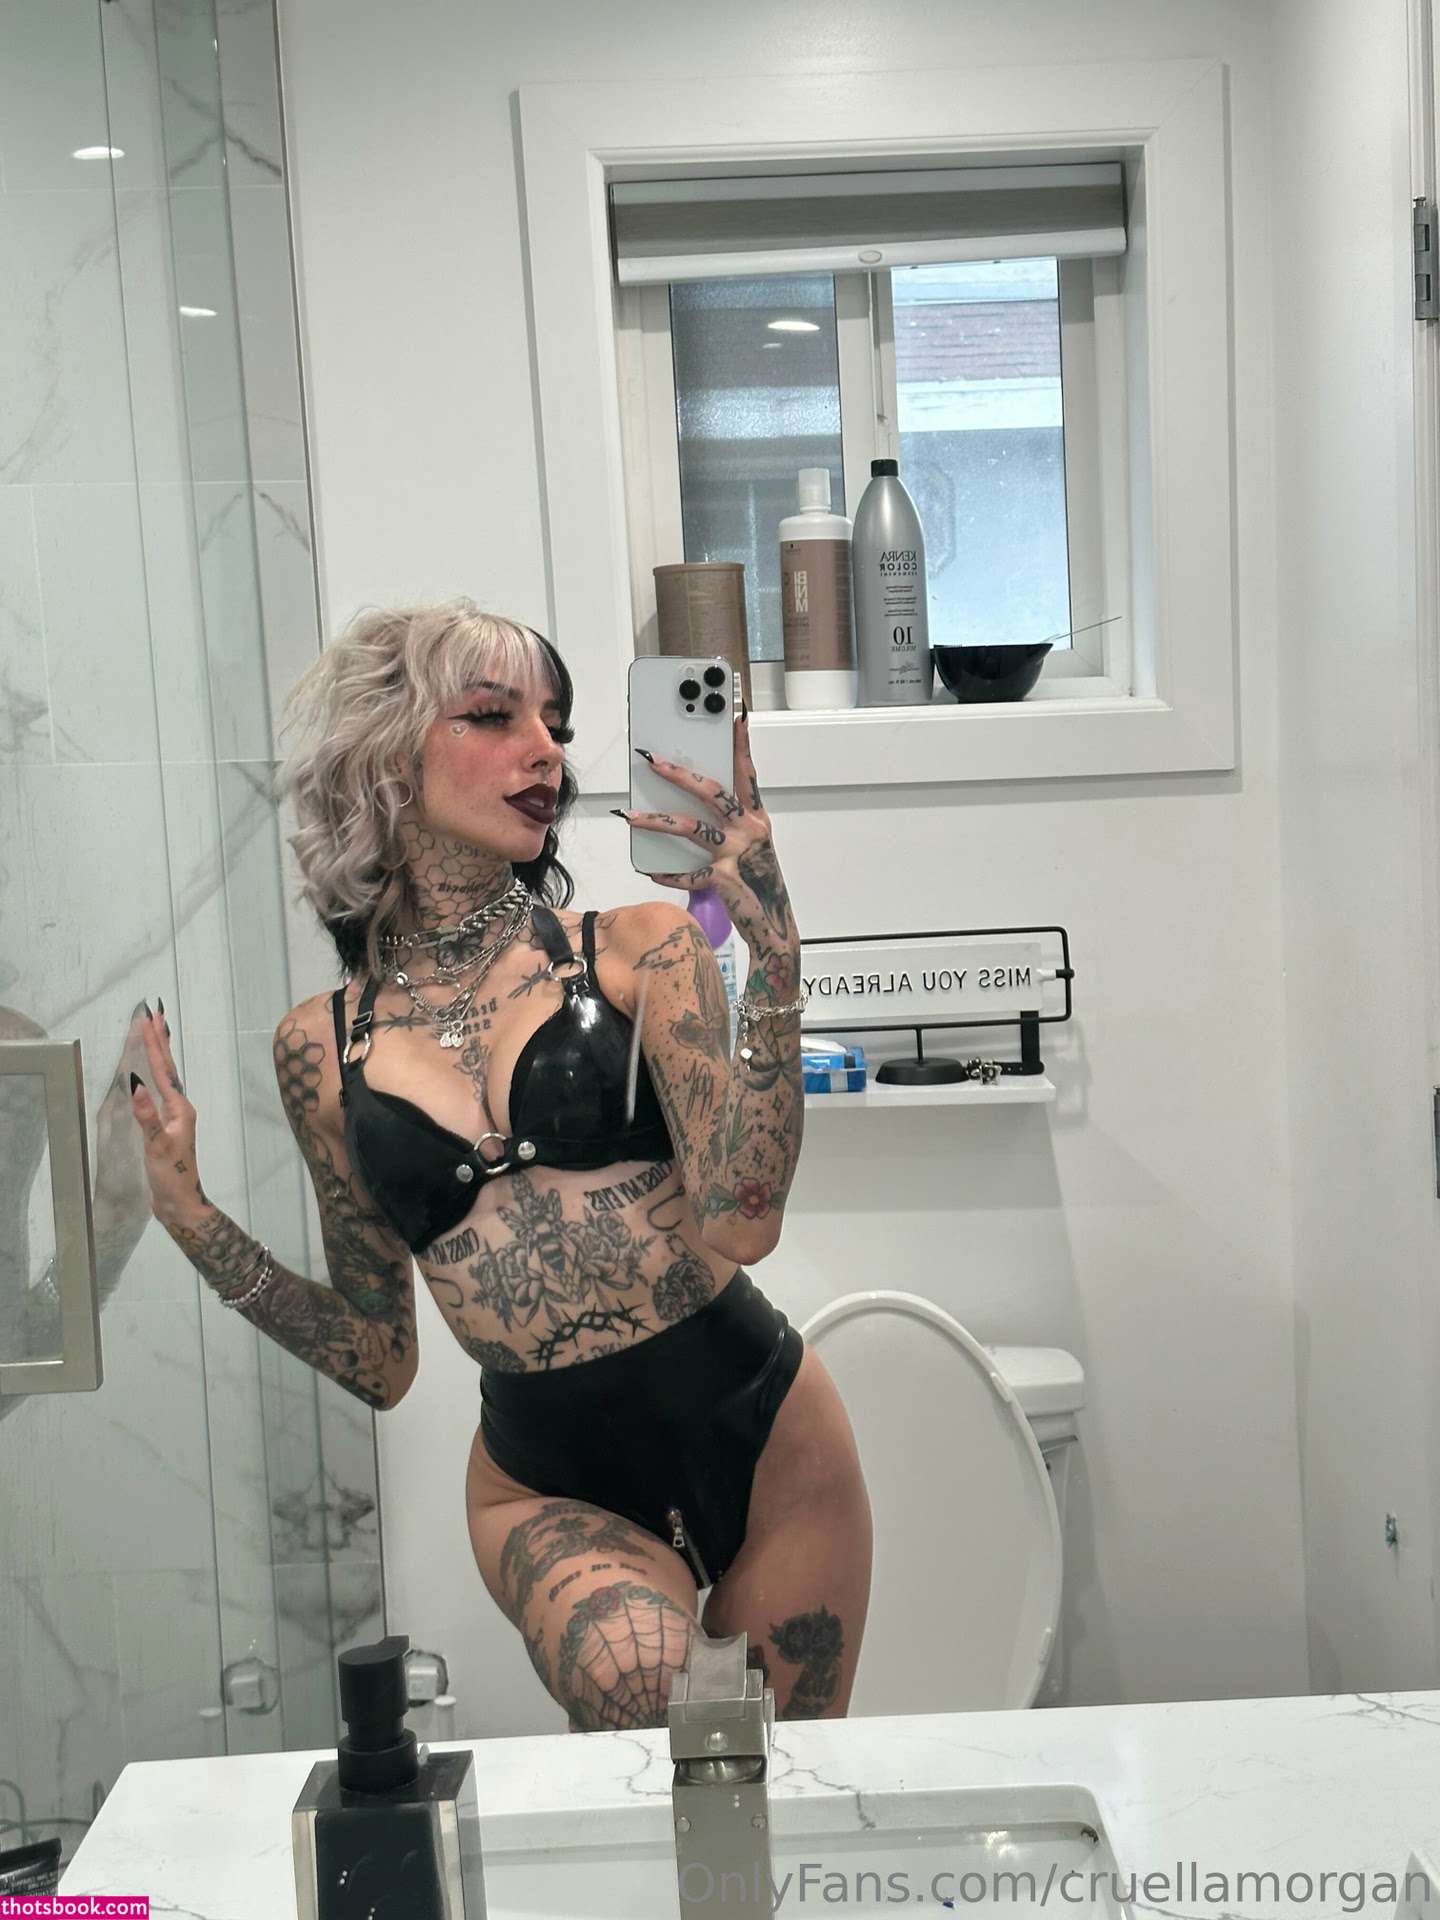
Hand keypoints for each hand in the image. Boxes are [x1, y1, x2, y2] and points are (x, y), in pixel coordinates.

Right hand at [129, 1006, 208, 1228]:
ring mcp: (174, 1117)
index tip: (150, 1020)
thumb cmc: (171, 1176)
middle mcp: (180, 1109)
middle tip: (155, 1014)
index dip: (155, 1045)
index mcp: (180, 1109)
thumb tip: (137, 1086)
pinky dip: (153, 1077)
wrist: (180, 1201)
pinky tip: (148, 1076)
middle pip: (167, 1068)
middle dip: (159, 1041)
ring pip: (165, 1077)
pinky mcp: (166, 1126)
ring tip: (154, 1034)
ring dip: (158, 1055)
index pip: (163, 1070)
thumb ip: (147, 1117)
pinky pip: (159, 1092)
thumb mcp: (157, 1146)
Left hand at [617, 706, 797, 951]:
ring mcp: (738, 855)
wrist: (774, 925)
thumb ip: (725, 823)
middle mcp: (750, 831)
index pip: (747, 774)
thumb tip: (686, 801)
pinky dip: (669, 873)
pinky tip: (650, 870)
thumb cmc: (757, 881)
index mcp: (757, 818)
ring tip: (630, 815)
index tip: (733, 715)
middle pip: (713, 792)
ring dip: (657, 820)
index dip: (740, 744)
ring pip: (693, 829)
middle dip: (680, 774)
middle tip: (652, 760)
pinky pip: (689, 874)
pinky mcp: (725, 880)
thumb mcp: (748, 845)